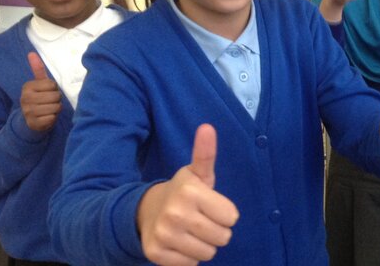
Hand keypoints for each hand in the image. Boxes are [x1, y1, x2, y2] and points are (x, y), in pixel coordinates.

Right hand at [20, 52, 60, 131]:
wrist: (31, 120)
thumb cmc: (39, 98)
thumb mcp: (39, 84)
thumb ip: (37, 69)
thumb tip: (31, 53)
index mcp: (27, 87)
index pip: (52, 85)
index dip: (54, 89)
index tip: (47, 92)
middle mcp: (25, 98)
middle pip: (55, 96)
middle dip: (57, 99)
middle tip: (50, 102)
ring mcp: (28, 112)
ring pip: (55, 107)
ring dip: (56, 109)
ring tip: (49, 109)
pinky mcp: (34, 123)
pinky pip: (52, 118)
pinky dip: (53, 118)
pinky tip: (47, 117)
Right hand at [138, 124, 239, 264]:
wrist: (147, 210)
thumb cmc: (184, 192)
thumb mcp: (198, 173)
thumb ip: (206, 153)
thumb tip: (207, 127)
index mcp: (190, 191)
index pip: (232, 217)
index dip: (225, 213)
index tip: (211, 206)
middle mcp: (175, 213)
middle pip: (223, 237)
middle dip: (217, 230)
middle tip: (201, 219)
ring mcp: (164, 235)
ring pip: (208, 254)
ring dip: (204, 245)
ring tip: (191, 231)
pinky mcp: (155, 254)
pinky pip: (190, 265)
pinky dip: (188, 258)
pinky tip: (179, 243)